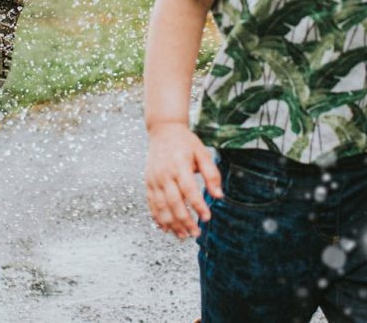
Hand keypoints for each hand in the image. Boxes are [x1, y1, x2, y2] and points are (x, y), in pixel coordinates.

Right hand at [145, 123, 222, 238]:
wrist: (162, 131)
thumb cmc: (186, 143)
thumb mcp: (203, 153)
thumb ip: (212, 174)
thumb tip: (219, 195)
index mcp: (179, 165)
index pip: (189, 189)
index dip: (197, 205)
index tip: (207, 218)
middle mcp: (164, 174)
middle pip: (174, 202)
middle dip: (185, 220)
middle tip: (195, 233)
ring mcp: (154, 179)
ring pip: (161, 206)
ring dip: (171, 223)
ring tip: (182, 235)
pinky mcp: (148, 183)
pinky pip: (152, 204)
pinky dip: (157, 217)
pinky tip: (165, 228)